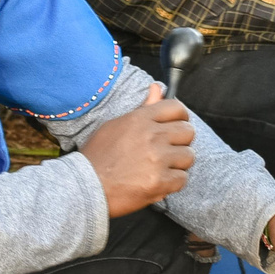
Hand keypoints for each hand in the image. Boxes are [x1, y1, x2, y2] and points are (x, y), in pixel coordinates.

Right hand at [81, 82, 193, 215]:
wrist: (86, 186)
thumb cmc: (98, 156)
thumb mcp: (116, 125)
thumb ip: (143, 108)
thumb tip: (158, 87)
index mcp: (140, 119)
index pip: (177, 108)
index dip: (181, 118)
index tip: (176, 127)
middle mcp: (152, 136)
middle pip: (188, 132)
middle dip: (181, 142)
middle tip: (168, 151)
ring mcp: (157, 159)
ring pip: (189, 156)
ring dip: (178, 164)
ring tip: (162, 168)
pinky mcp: (159, 182)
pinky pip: (182, 179)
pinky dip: (172, 183)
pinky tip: (158, 182)